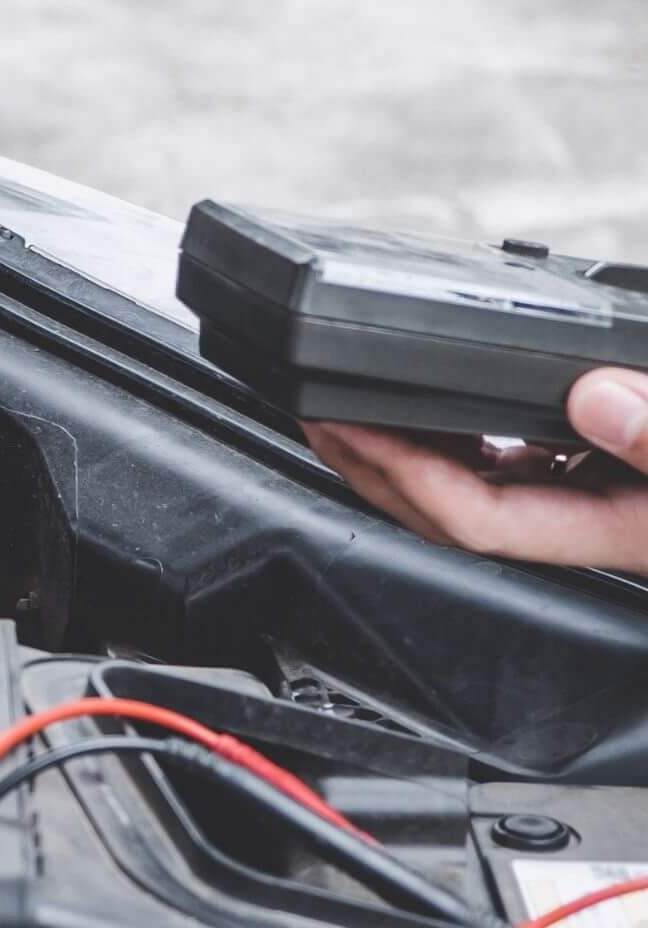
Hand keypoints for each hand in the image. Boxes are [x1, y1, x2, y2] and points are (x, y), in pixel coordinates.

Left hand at [305, 369, 647, 572]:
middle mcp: (583, 523)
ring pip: (467, 488)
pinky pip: (505, 463)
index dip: (403, 473)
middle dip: (373, 466)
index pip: (472, 517)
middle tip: (317, 416)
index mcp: (610, 530)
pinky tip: (432, 411)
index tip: (352, 427)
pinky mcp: (592, 475)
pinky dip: (456, 438)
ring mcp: (583, 501)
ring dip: (403, 451)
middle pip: (447, 509)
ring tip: (348, 410)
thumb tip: (593, 396)